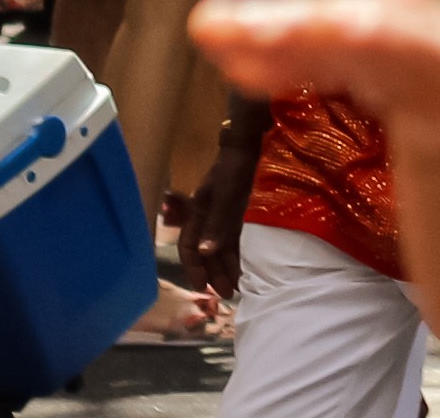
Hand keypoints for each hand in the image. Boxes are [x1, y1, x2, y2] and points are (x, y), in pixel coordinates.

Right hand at [166, 133, 261, 300]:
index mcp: (198, 213)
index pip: (189, 246)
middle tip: (226, 294)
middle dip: (213, 274)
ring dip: (226, 267)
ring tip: (236, 287)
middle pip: (206, 251)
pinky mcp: (238, 213)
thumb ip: (217, 223)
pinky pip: (234, 240)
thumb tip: (205, 253)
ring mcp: (223, 216)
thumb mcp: (226, 194)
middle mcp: (208, 218)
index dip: (193, 268)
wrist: (250, 144)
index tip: (201, 288)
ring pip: (221, 248)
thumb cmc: (235, 168)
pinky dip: (237, 255)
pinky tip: (245, 268)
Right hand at [196, 0, 439, 417]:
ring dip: (309, 27)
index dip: (390, 41)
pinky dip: (317, 54)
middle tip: (232, 30)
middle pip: (417, 33)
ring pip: (390, 35)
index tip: (316, 30)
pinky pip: (377, 65)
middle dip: (327, 21)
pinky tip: (259, 63)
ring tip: (222, 35)